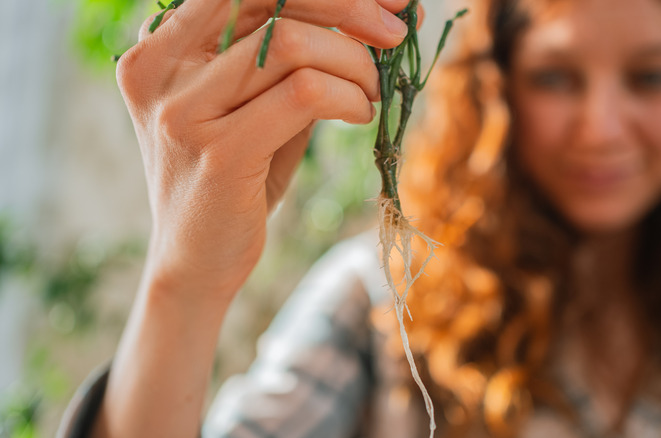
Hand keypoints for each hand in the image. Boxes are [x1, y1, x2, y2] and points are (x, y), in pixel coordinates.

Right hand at [117, 0, 410, 300]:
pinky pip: (303, 94)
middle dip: (351, 7)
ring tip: (371, 92)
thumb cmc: (235, 176)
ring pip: (293, 46)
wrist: (196, 260)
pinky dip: (348, 97)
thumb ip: (293, 57)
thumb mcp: (255, 103)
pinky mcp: (216, 153)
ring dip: (355, 64)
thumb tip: (379, 14)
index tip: (388, 1)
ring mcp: (181, 110)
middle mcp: (158, 67)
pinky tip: (359, 114)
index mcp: (161, 44)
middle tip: (397, 33)